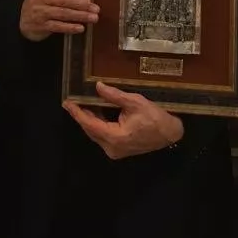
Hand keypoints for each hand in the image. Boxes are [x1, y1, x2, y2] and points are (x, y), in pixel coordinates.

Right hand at [19, 0, 98, 40]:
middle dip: (82, 5)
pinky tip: (80, 28)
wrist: (24, 20)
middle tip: (96, 10)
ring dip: (79, 16)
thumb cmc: (43, 3)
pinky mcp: (39, 25)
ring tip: (93, 19)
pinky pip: (57, 26)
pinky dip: (70, 27)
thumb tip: (87, 0)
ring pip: (62, 13)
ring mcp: (38, 11)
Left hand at [63, 81, 183, 159]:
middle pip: (90, 130)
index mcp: (114, 137)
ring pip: (96, 133)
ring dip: (90, 119)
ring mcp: (115, 151)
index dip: (77, 112)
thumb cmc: (155, 117)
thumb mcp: (134, 102)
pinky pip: (103, 136)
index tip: (67, 102)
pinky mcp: (119, 150)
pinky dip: (98, 124)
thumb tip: (98, 86)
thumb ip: (114, 96)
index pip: (89, 124)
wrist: (170, 133)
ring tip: (81, 103)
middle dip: (81, 115)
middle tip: (72, 100)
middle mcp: (111, 148)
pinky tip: (96, 111)